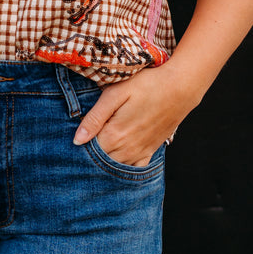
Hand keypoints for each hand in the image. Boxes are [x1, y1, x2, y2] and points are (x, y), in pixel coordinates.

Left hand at [73, 65, 197, 166]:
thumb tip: (77, 141)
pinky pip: (135, 169)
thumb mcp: (115, 94)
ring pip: (117, 168)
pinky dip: (124, 167)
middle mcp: (127, 149)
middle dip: (90, 156)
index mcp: (115, 134)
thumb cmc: (145, 85)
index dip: (79, 147)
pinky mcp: (151, 150)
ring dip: (106, 162)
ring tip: (98, 148)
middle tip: (83, 143)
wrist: (179, 88)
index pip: (89, 152)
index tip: (73, 140)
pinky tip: (118, 157)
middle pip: (101, 162)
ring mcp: (141, 152)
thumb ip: (95, 118)